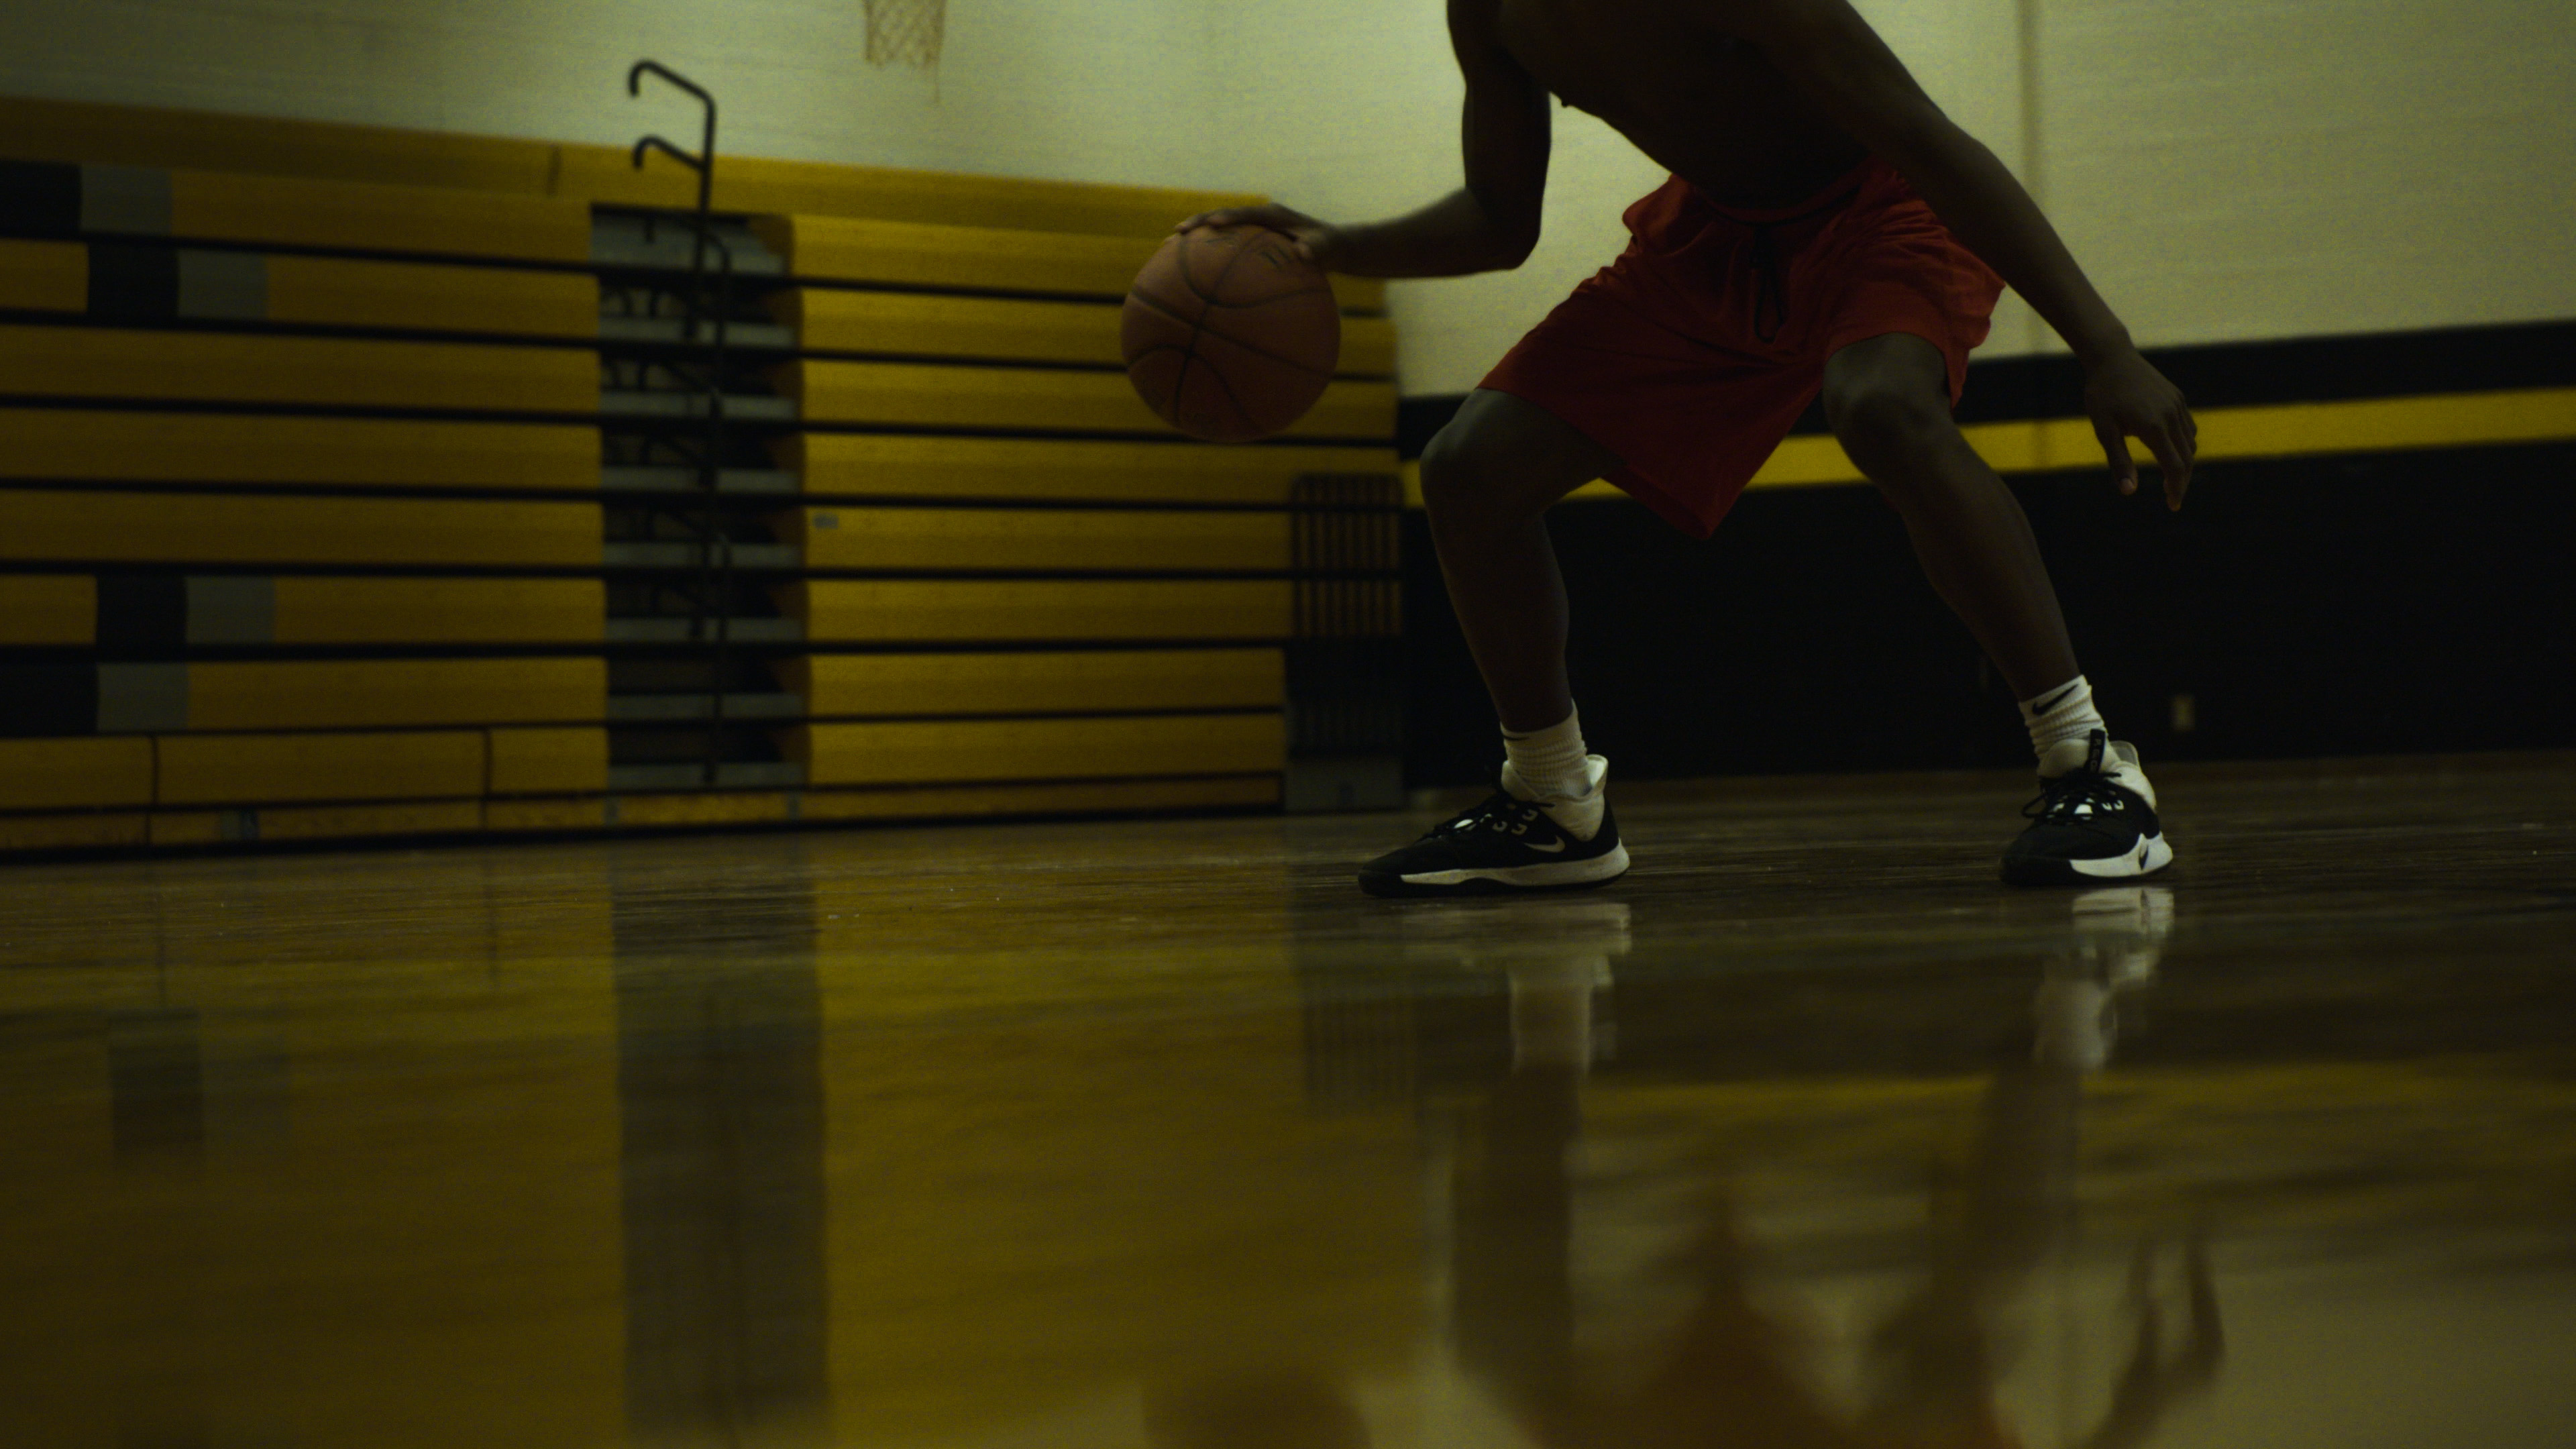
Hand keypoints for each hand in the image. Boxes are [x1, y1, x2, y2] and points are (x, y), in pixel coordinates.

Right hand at [1171, 202, 1344, 269]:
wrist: (1333, 247)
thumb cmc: (1331, 247)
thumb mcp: (1329, 248)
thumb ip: (1318, 249)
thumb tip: (1303, 254)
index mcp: (1273, 215)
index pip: (1246, 213)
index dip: (1228, 218)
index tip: (1212, 225)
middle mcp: (1258, 218)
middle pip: (1222, 217)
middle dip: (1199, 224)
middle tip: (1176, 233)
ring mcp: (1251, 230)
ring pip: (1217, 231)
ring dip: (1194, 239)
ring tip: (1167, 249)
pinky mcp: (1249, 243)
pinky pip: (1224, 249)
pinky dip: (1205, 256)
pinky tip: (1187, 275)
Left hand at [2082, 348, 2196, 509]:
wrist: (2112, 357)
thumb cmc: (2102, 395)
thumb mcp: (2105, 430)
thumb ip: (2119, 461)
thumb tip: (2129, 492)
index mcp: (2154, 427)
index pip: (2175, 467)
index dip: (2176, 488)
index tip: (2173, 505)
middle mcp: (2171, 416)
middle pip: (2187, 458)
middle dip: (2181, 481)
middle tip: (2172, 498)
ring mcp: (2177, 405)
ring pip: (2191, 443)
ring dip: (2184, 463)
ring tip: (2172, 478)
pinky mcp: (2178, 397)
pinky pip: (2188, 427)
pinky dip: (2185, 444)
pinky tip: (2172, 451)